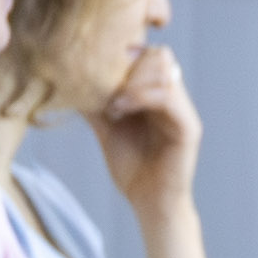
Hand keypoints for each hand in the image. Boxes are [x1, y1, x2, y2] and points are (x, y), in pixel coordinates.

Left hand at [89, 46, 204, 206]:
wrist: (149, 203)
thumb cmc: (132, 168)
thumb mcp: (107, 129)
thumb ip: (96, 105)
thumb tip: (70, 82)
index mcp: (158, 94)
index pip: (149, 53)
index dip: (125, 55)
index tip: (99, 71)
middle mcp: (175, 97)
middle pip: (160, 55)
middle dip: (129, 66)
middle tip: (105, 88)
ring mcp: (183, 111)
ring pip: (165, 70)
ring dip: (133, 81)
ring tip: (112, 104)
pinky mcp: (188, 127)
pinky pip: (168, 96)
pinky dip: (141, 97)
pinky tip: (121, 110)